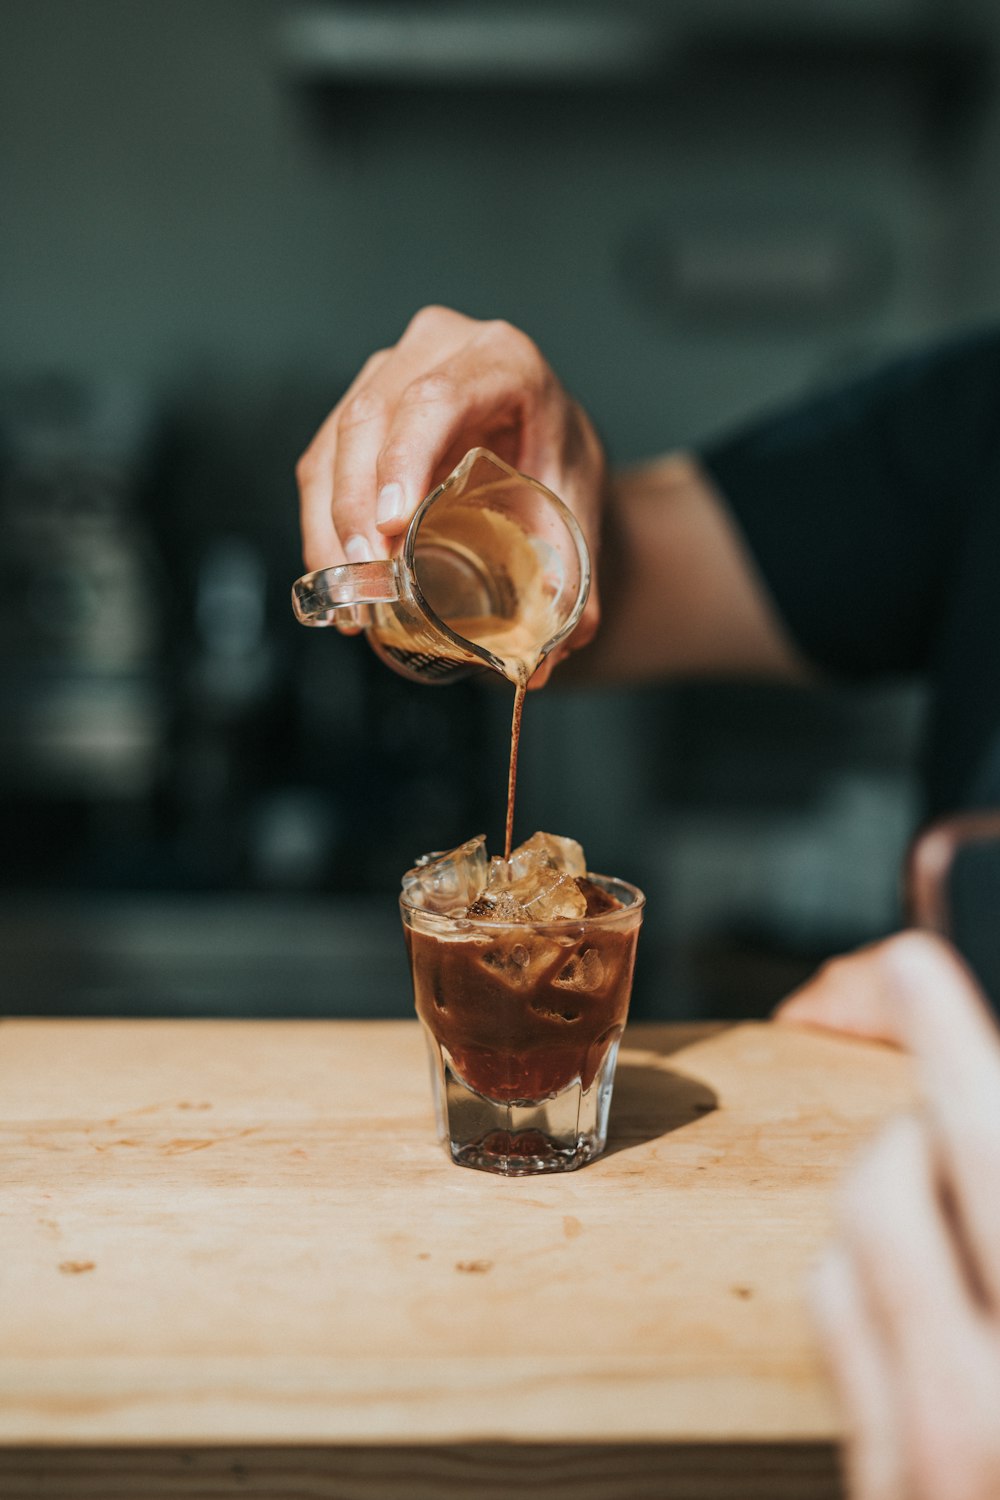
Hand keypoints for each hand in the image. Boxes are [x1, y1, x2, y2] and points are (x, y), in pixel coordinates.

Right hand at [296, 306, 606, 679]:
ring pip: (335, 440)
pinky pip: (321, 459)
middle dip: (355, 505)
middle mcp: (439, 347)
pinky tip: (332, 575)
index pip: (438, 397)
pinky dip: (320, 521)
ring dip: (329, 523)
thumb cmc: (560, 464)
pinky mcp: (358, 405)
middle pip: (372, 416)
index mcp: (504, 358)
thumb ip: (572, 585)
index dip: (404, 458)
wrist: (549, 443)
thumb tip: (544, 662)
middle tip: (364, 579)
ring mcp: (391, 370)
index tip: (390, 525)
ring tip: (346, 595)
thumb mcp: (576, 510)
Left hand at [781, 933, 999, 1499]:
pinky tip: (932, 1294)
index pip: (995, 1149)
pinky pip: (838, 1328)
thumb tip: (976, 1147)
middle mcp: (989, 1404)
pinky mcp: (880, 1487)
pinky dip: (871, 1278)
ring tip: (964, 1205)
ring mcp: (922, 1458)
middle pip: (895, 1178)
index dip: (949, 1041)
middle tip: (938, 1050)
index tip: (911, 964)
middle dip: (918, 1104)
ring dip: (898, 1192)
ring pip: (850, 1243)